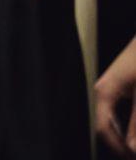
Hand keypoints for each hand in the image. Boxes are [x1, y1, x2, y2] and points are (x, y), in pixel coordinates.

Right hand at [96, 36, 135, 156]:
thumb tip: (132, 145)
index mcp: (104, 92)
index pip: (102, 128)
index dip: (117, 146)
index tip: (129, 156)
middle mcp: (103, 89)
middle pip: (106, 124)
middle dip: (121, 141)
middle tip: (132, 151)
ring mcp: (112, 85)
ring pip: (113, 116)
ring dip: (126, 130)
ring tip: (134, 140)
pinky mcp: (122, 83)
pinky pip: (119, 107)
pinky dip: (128, 120)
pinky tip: (133, 124)